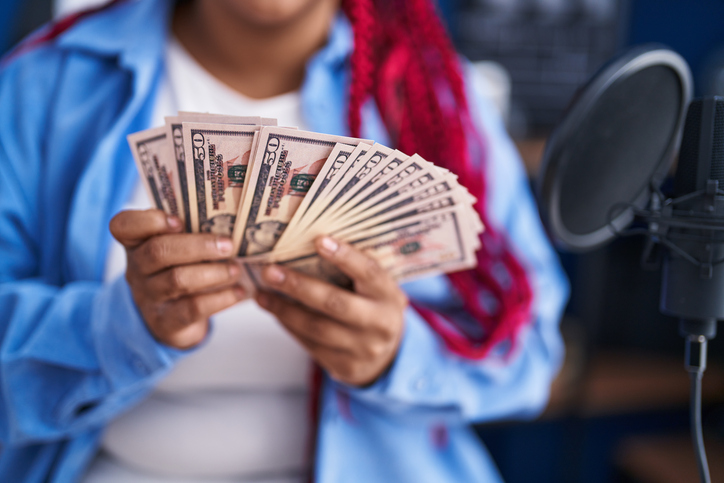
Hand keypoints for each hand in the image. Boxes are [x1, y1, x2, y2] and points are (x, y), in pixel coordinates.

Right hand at [110, 209, 245, 348]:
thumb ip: (190, 231)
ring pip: (177, 280)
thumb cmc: (179, 270)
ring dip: (213, 272)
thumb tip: (227, 222)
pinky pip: (193, 308)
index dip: (149, 221)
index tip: (178, 221)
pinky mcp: (165, 322)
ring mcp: (148, 297)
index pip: (124, 226)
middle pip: (158, 251)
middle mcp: (136, 269)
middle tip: (228, 245)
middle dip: (198, 246)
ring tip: (235, 269)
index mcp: (136, 243)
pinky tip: (238, 292)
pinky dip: (221, 298)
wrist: (171, 320)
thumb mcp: (176, 248)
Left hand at [255, 237, 407, 385]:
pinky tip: (275, 311)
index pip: (369, 273)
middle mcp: (380, 323)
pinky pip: (310, 344)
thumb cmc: (372, 306)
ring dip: (284, 309)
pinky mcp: (345, 366)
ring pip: (316, 328)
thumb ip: (354, 270)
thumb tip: (312, 243)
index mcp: (389, 296)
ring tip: (262, 294)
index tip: (318, 240)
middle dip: (299, 287)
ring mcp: (363, 348)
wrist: (386, 354)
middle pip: (335, 304)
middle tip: (270, 271)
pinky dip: (289, 326)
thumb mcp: (374, 288)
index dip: (345, 257)